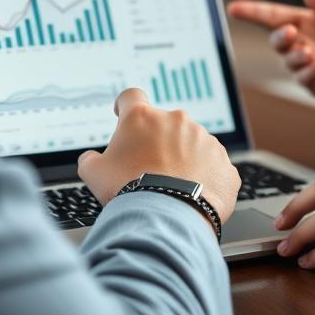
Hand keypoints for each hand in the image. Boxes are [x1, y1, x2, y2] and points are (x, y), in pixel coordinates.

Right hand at [77, 88, 240, 223]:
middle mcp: (177, 121)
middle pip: (164, 125)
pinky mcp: (224, 162)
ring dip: (183, 160)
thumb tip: (91, 159)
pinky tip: (191, 196)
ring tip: (171, 187)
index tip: (123, 114)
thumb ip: (91, 159)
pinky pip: (212, 167)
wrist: (167, 217)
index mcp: (143, 117)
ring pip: (191, 145)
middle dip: (157, 143)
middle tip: (147, 170)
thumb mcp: (94, 173)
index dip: (125, 106)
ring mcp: (205, 140)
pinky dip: (204, 178)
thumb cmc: (128, 191)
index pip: (131, 97)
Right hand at [228, 0, 314, 134]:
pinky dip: (311, 71)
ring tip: (314, 54)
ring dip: (297, 56)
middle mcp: (305, 43)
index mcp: (310, 22)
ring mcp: (308, 65)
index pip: (276, 15)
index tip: (233, 8)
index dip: (253, 11)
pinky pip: (304, 78)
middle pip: (276, 37)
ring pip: (288, 60)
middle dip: (279, 35)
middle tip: (292, 33)